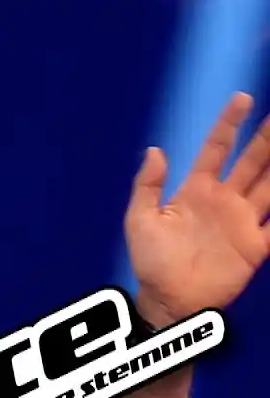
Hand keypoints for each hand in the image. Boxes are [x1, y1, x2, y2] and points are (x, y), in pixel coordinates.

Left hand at [125, 91, 269, 321]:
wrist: (168, 298)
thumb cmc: (151, 259)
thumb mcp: (140, 219)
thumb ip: (147, 184)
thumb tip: (154, 150)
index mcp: (196, 189)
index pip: (217, 149)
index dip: (229, 124)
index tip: (243, 99)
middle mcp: (224, 199)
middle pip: (253, 161)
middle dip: (268, 138)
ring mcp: (243, 221)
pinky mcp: (256, 246)